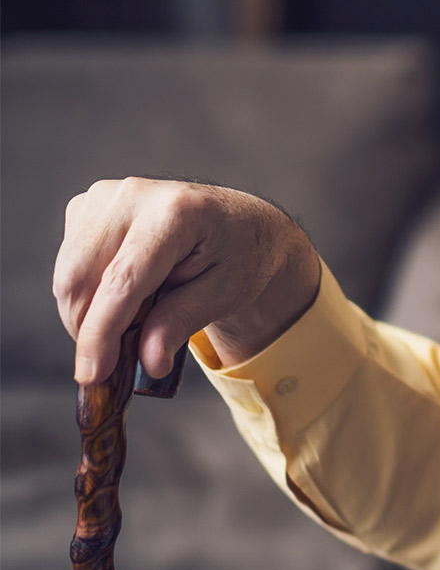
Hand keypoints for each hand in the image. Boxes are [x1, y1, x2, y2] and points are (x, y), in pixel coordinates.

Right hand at [54, 178, 320, 384]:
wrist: (240, 222)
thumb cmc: (239, 256)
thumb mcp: (226, 294)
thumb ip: (181, 323)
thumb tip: (149, 363)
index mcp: (176, 212)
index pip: (122, 280)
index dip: (101, 331)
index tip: (91, 374)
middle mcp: (133, 195)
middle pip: (81, 278)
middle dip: (89, 329)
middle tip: (115, 362)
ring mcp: (105, 196)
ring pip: (68, 274)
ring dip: (87, 314)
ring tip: (132, 323)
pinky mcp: (88, 205)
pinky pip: (69, 264)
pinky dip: (86, 294)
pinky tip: (124, 296)